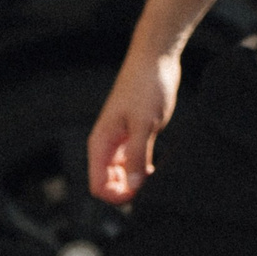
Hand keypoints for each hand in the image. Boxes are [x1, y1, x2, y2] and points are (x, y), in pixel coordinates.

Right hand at [86, 48, 179, 205]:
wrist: (155, 59)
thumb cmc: (147, 86)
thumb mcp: (145, 124)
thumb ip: (138, 156)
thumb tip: (134, 185)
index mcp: (101, 143)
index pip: (98, 186)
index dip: (117, 196)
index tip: (140, 193)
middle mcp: (106, 146)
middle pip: (108, 184)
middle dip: (127, 191)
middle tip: (152, 186)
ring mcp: (119, 141)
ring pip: (121, 175)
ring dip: (136, 181)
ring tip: (157, 175)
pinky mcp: (133, 136)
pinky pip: (133, 163)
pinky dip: (143, 169)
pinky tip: (158, 166)